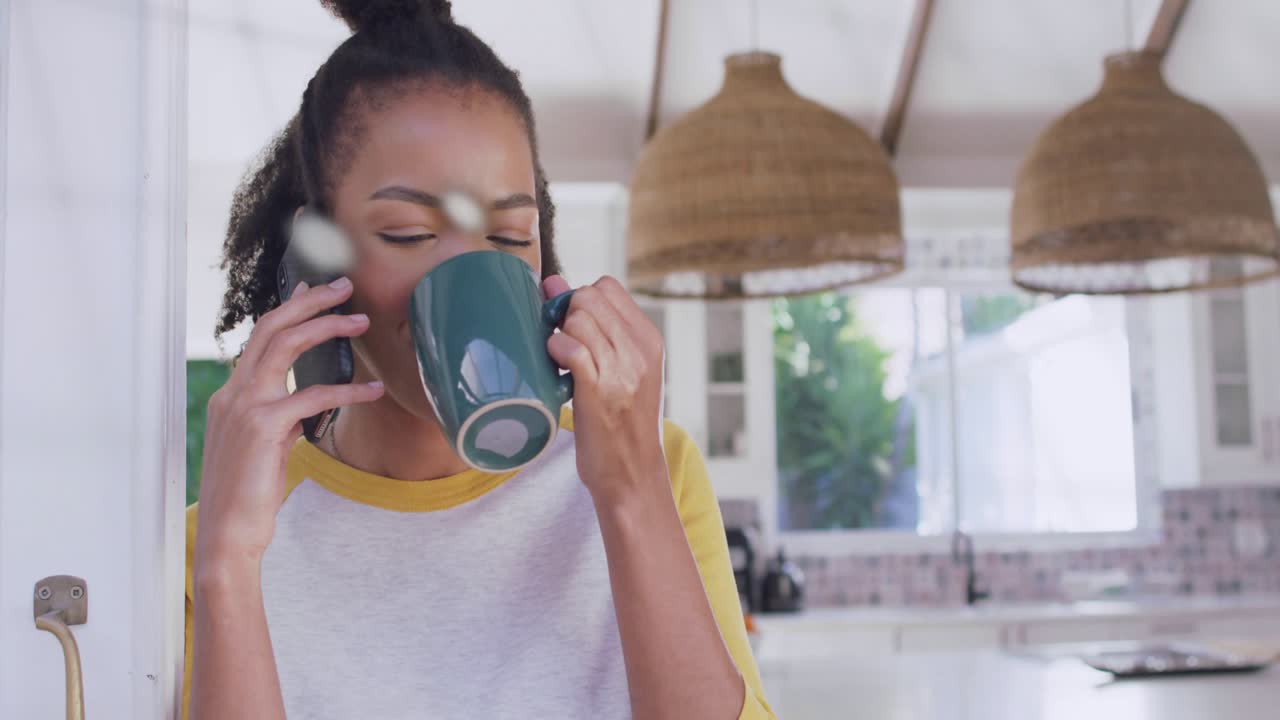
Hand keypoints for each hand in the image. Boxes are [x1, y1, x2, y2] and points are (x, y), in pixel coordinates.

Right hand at [194, 277, 383, 569]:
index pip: (260, 338)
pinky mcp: (264, 426)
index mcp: (230, 396)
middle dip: (309, 300)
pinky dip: (348, 390)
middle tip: (345, 285)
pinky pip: (312, 395)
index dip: (289, 309)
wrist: (228, 535)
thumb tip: (304, 403)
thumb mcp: (265, 448)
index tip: (314, 288)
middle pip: (271, 327)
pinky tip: (375, 391)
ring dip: (326, 326)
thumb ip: (280, 420)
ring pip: (285, 345)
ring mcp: (244, 407)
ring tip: (361, 321)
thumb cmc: (249, 496)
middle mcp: (232, 394)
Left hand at [542, 274, 667, 508]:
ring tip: (563, 364)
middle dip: (566, 315)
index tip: (572, 327)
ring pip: (577, 317)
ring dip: (559, 336)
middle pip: (589, 296)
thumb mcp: (623, 370)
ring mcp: (622, 369)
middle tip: (564, 348)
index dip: (580, 298)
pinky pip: (570, 347)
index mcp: (649, 340)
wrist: (632, 474)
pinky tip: (558, 372)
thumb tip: (552, 282)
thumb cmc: (620, 423)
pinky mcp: (598, 390)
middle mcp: (639, 350)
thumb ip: (595, 328)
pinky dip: (556, 352)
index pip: (607, 286)